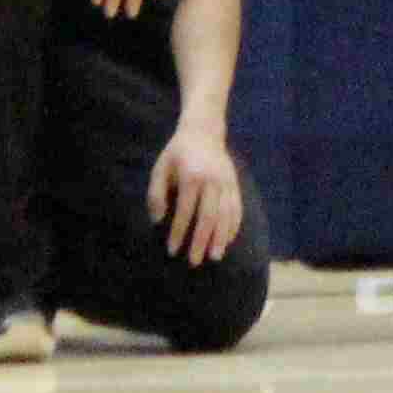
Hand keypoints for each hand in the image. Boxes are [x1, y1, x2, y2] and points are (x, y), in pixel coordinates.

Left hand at [146, 125, 245, 267]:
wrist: (204, 131)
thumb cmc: (177, 153)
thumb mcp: (160, 168)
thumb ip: (156, 194)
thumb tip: (157, 220)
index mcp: (191, 176)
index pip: (185, 211)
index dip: (178, 232)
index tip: (172, 250)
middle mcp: (212, 180)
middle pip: (208, 216)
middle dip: (201, 241)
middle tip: (194, 261)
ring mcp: (226, 181)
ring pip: (226, 214)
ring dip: (220, 238)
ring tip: (214, 256)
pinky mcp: (234, 183)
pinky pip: (237, 208)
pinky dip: (233, 226)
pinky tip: (227, 240)